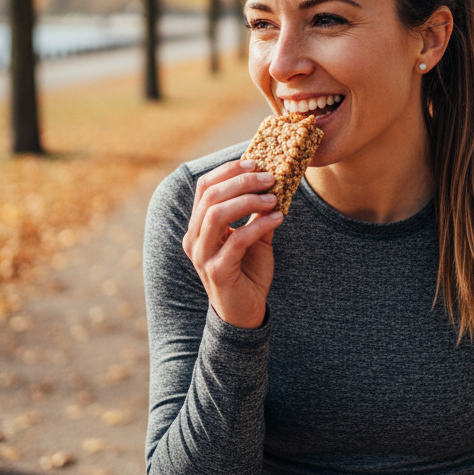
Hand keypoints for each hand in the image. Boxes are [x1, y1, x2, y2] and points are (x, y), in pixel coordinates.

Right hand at [183, 159, 283, 328]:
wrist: (245, 312)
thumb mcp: (255, 237)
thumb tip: (274, 183)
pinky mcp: (217, 270)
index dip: (229, 170)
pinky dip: (259, 225)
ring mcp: (203, 255)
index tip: (256, 162)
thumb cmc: (247, 272)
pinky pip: (236, 240)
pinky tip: (278, 218)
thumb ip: (258, 213)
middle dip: (242, 181)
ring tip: (273, 197)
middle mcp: (195, 238)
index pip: (205, 186)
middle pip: (210, 196)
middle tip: (270, 177)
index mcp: (199, 226)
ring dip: (248, 200)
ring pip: (216, 214)